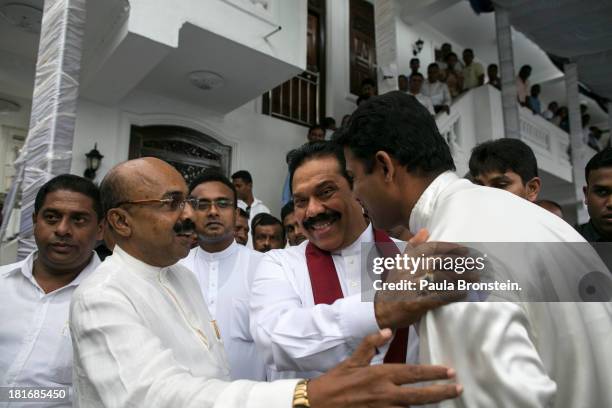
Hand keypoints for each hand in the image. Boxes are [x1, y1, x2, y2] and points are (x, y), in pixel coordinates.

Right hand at [308, 329, 461, 407]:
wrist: (320, 403)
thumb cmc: (337, 380)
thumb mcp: (353, 359)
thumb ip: (371, 344)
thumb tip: (386, 329)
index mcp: (381, 374)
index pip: (413, 372)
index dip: (433, 372)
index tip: (449, 371)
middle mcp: (385, 393)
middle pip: (420, 394)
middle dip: (441, 391)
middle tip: (458, 388)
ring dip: (429, 405)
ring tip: (446, 402)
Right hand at [374, 231, 472, 328]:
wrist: (380, 311)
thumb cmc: (394, 286)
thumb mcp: (399, 263)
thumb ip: (412, 247)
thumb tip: (425, 230)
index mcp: (406, 260)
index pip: (430, 249)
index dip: (449, 248)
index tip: (465, 249)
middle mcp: (408, 271)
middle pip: (438, 262)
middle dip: (459, 262)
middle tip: (476, 263)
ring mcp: (411, 287)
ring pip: (439, 279)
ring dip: (460, 278)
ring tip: (475, 278)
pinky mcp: (414, 304)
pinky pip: (436, 297)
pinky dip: (451, 294)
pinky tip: (464, 293)